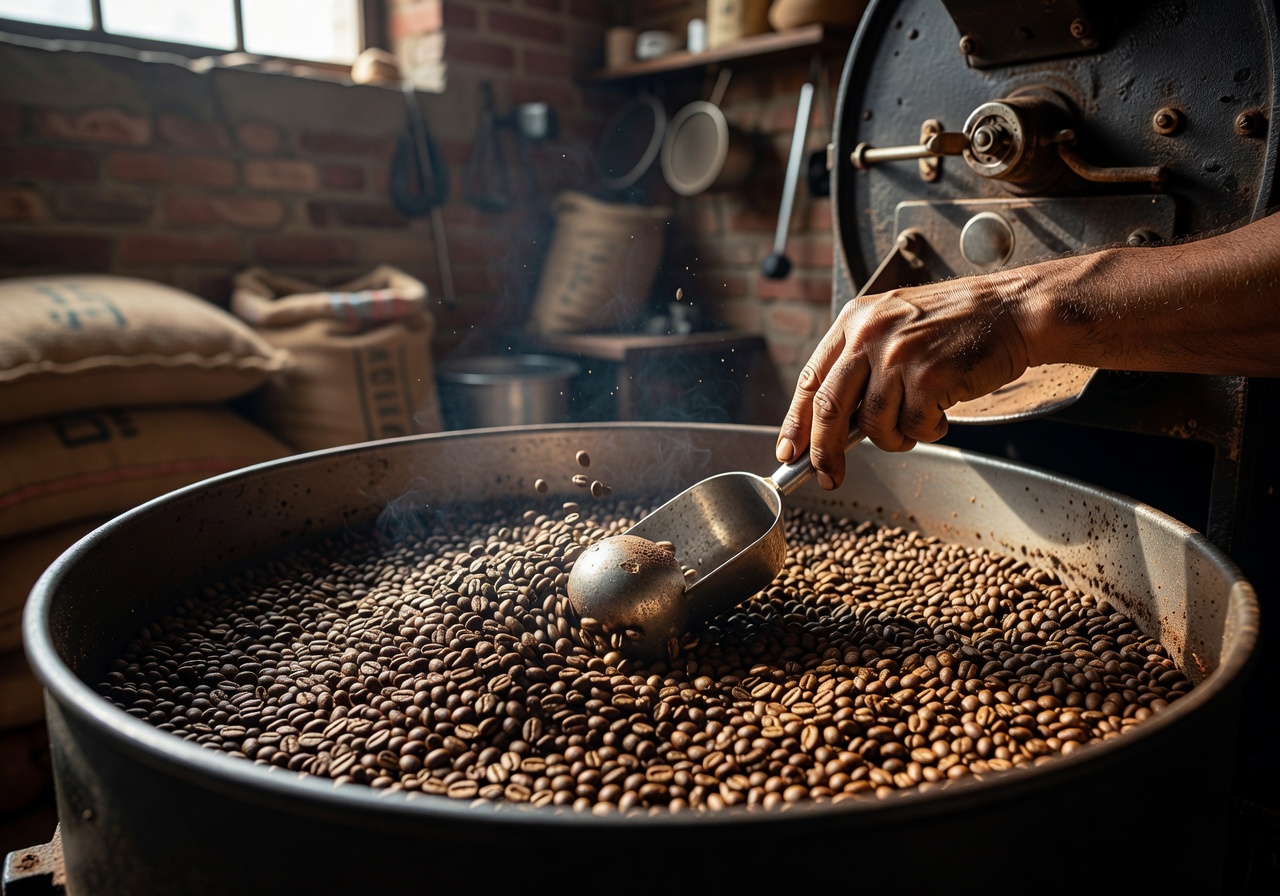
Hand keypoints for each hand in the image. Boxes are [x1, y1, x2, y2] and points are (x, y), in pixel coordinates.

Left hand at [775, 269, 1036, 487]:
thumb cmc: (957, 324)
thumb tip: (831, 424)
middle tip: (828, 475)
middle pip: (829, 408)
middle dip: (825, 451)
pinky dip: (928, 431)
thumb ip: (860, 364)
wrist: (1012, 310)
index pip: (811, 379)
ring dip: (894, 438)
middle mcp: (869, 334)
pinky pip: (914, 427)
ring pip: (874, 425)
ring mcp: (898, 355)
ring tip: (919, 421)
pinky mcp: (929, 376)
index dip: (796, 422)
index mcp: (854, 320)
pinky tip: (943, 411)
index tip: (788, 451)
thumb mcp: (893, 325)